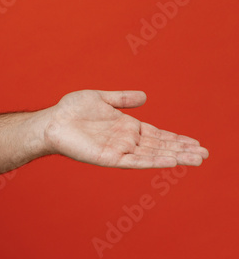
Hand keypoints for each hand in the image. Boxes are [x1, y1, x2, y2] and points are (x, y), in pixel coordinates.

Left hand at [42, 90, 208, 167]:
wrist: (51, 121)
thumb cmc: (72, 110)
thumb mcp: (101, 98)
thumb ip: (122, 99)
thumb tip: (144, 96)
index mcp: (126, 127)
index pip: (158, 134)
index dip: (177, 138)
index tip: (197, 143)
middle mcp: (126, 140)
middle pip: (160, 146)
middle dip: (183, 149)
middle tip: (206, 153)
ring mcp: (119, 150)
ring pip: (153, 155)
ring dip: (175, 156)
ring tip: (197, 158)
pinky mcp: (109, 158)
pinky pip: (135, 161)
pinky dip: (153, 161)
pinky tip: (170, 161)